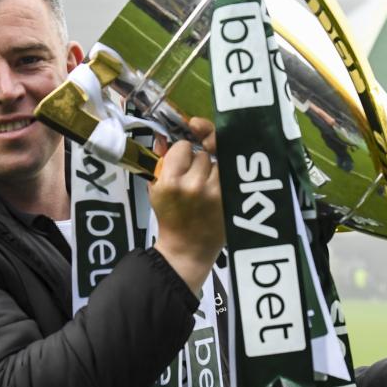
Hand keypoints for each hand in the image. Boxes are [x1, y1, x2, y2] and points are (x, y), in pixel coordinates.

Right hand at [151, 118, 223, 294]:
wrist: (187, 249)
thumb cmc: (170, 218)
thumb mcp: (156, 188)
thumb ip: (161, 160)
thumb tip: (167, 137)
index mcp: (171, 182)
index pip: (183, 146)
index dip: (182, 152)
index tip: (181, 160)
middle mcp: (194, 185)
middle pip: (202, 153)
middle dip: (198, 160)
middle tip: (193, 176)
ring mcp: (216, 193)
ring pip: (219, 161)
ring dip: (213, 168)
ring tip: (206, 185)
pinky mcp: (230, 199)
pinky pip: (230, 174)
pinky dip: (225, 177)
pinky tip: (217, 187)